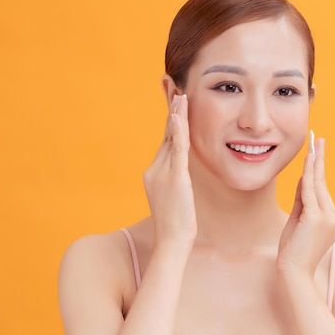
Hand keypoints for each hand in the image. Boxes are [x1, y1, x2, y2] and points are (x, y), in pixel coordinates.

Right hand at [142, 94, 196, 246]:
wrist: (171, 241)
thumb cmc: (175, 224)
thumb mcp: (172, 198)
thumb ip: (173, 181)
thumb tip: (179, 174)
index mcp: (153, 174)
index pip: (165, 143)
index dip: (172, 125)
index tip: (177, 107)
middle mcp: (153, 170)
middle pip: (166, 136)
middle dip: (173, 114)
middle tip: (179, 94)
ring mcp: (162, 173)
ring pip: (170, 139)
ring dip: (176, 116)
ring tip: (182, 97)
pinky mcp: (175, 178)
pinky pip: (176, 150)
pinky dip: (177, 132)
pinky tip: (178, 116)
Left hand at [277, 136, 334, 274]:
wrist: (292, 271)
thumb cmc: (292, 250)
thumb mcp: (298, 220)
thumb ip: (302, 200)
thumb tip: (303, 178)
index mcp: (333, 221)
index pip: (321, 191)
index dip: (318, 170)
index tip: (318, 152)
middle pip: (321, 185)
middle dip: (318, 161)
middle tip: (318, 139)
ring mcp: (329, 218)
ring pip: (316, 186)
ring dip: (313, 164)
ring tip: (314, 144)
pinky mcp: (317, 218)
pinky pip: (310, 192)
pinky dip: (307, 175)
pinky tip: (308, 161)